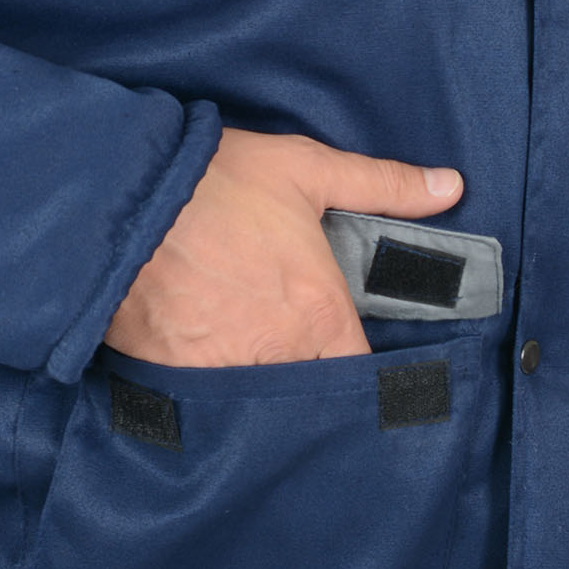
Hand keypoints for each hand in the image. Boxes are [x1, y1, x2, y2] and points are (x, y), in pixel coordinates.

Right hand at [104, 126, 463, 367]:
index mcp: (319, 317)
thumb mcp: (305, 170)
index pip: (363, 377)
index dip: (365, 375)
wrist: (118, 200)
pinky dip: (203, 383)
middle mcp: (277, 357)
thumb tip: (450, 187)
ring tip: (240, 346)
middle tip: (291, 348)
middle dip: (306, 378)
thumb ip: (383, 184)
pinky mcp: (170, 378)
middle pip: (309, 393)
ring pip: (256, 397)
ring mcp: (222, 373)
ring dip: (255, 380)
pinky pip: (200, 398)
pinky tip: (196, 349)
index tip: (355, 359)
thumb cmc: (214, 183)